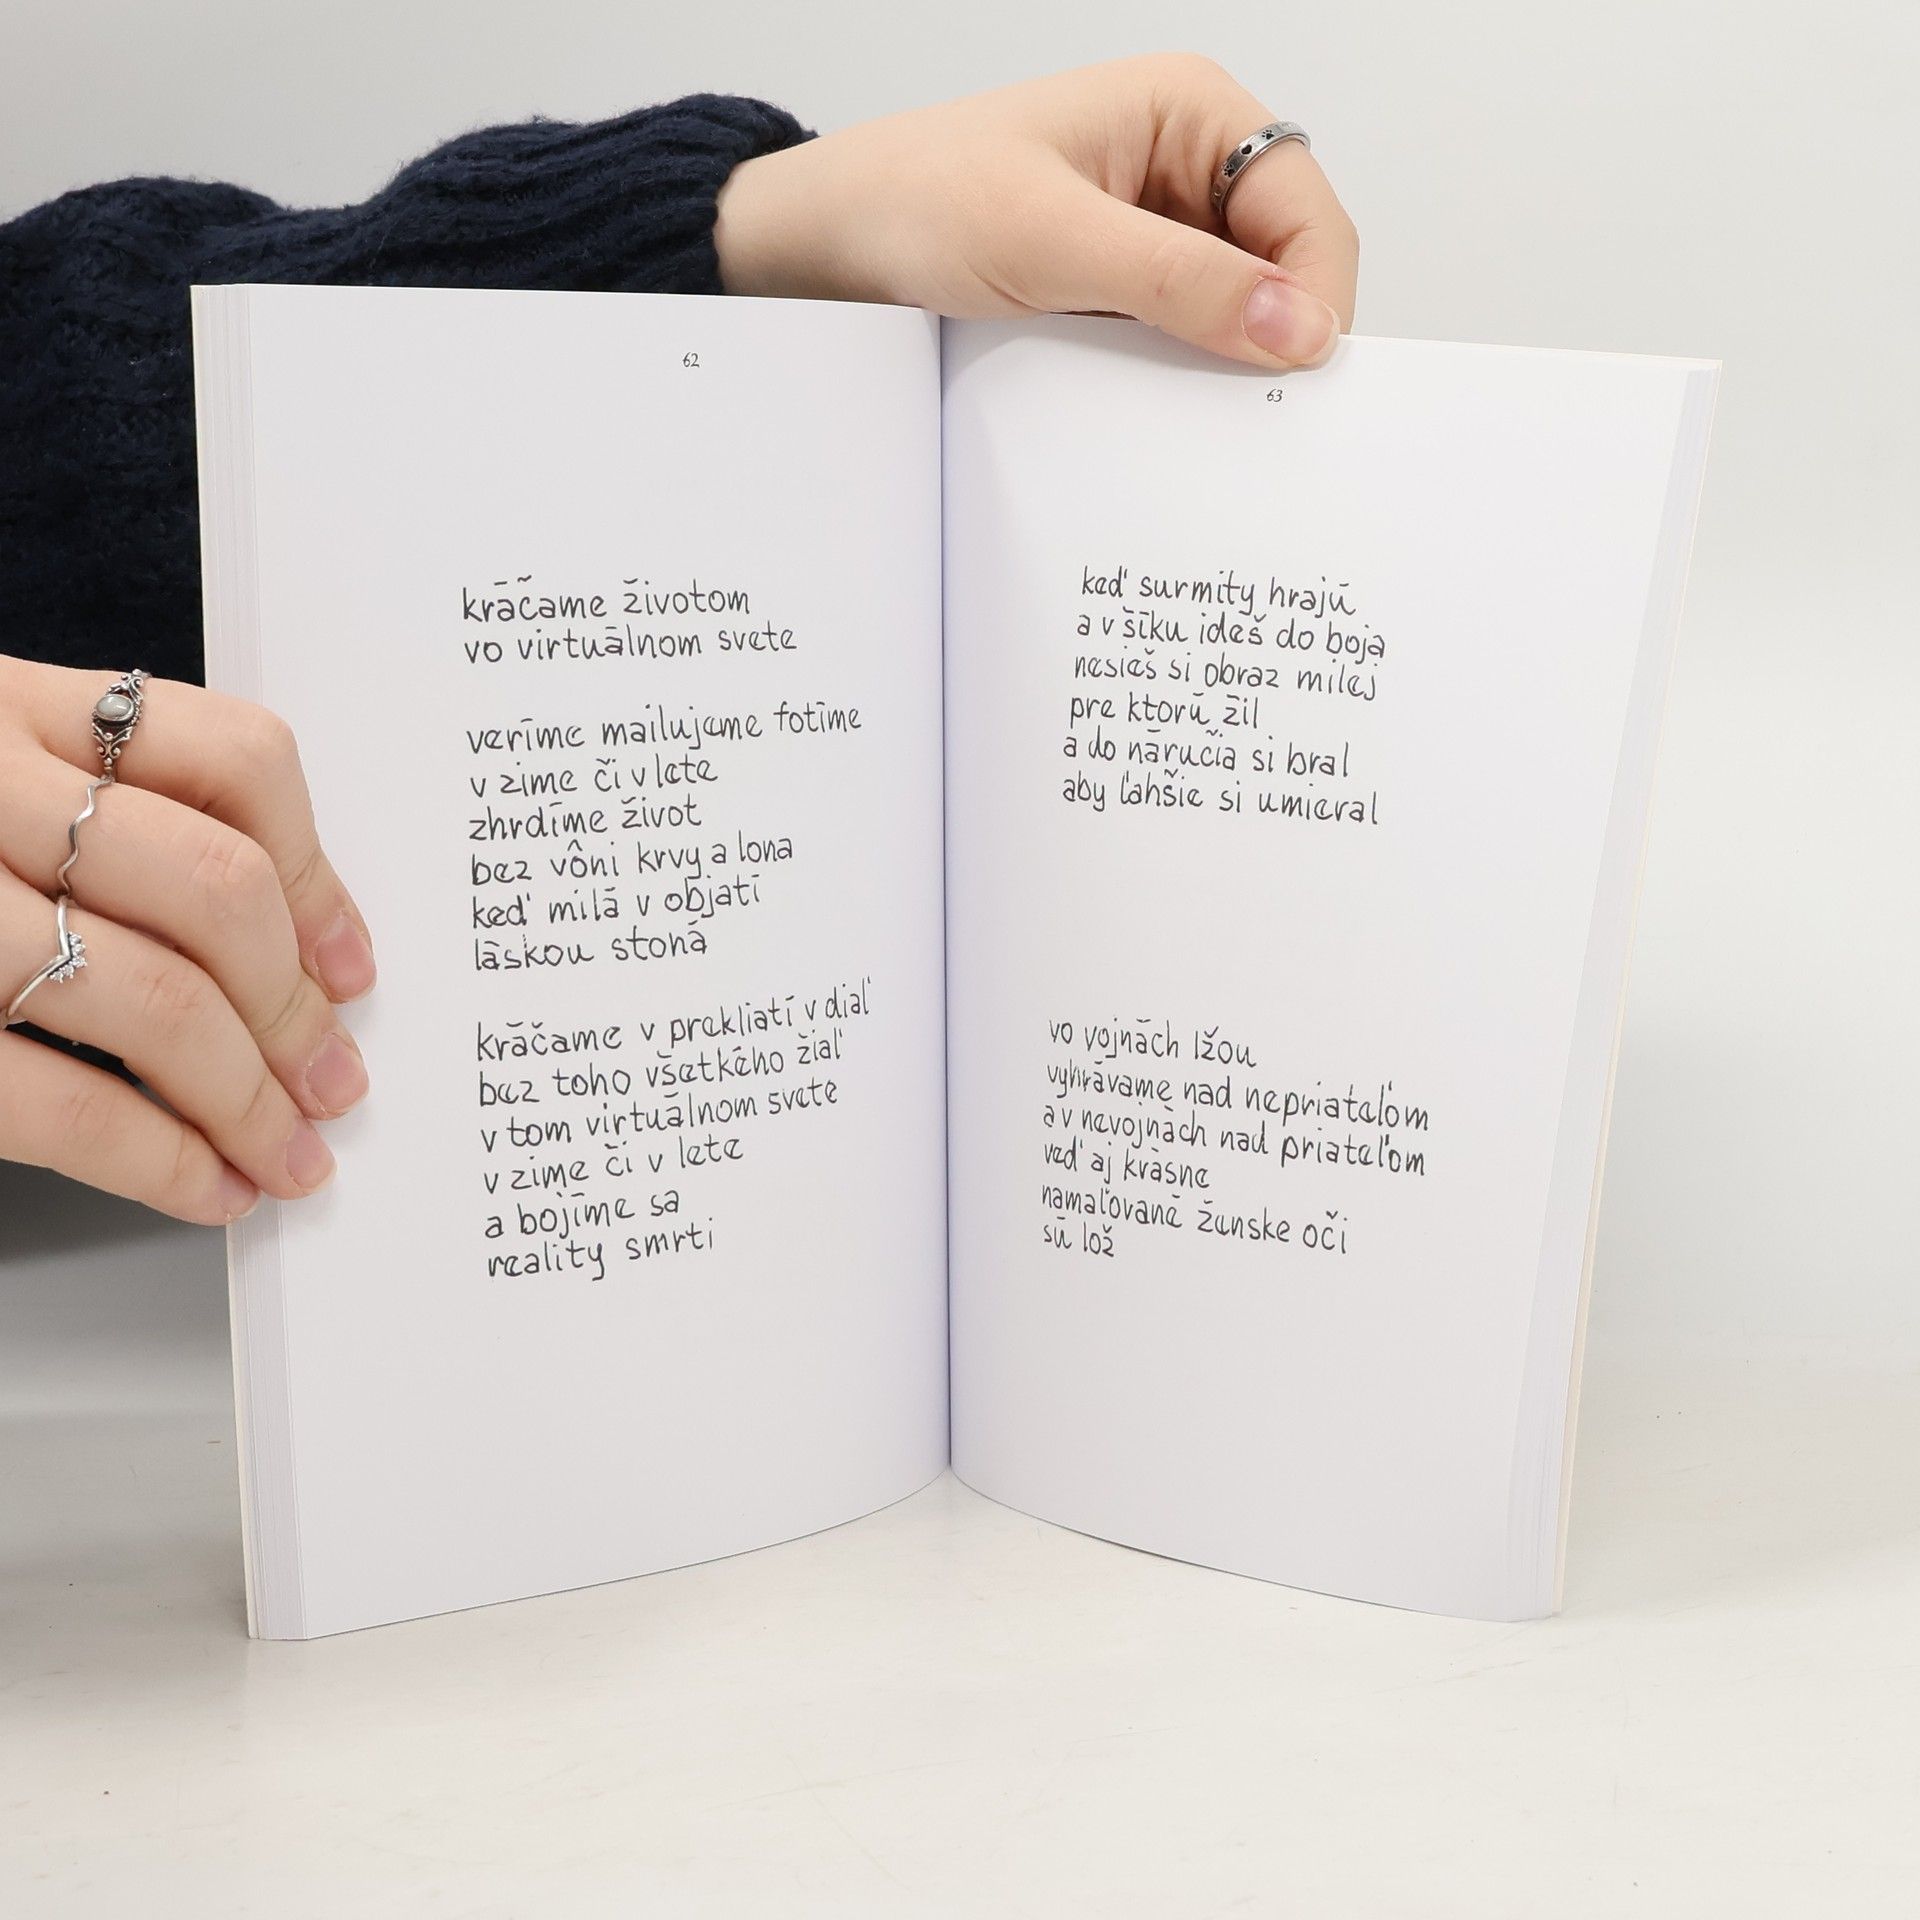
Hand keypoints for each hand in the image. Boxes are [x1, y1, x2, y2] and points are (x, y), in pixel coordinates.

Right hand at [0, 657, 373, 1223]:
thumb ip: (93, 812)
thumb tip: (290, 946)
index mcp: (6, 708)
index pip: (233, 755)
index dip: (319, 875)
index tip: (351, 963)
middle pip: (215, 888)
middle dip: (297, 1009)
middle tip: (334, 1080)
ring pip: (155, 996)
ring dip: (249, 1098)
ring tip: (287, 1152)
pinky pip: (56, 1100)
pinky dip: (159, 1159)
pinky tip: (205, 1188)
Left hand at [716, 54, 1358, 370]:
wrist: (824, 243)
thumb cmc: (917, 203)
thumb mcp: (1054, 243)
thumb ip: (1181, 284)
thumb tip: (1299, 328)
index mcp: (1190, 111)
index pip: (1307, 211)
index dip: (1316, 295)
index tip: (1295, 376)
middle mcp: (1185, 164)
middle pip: (1284, 264)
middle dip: (1274, 336)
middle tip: (1248, 416)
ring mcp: (1153, 228)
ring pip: (1236, 310)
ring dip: (1221, 363)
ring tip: (1188, 413)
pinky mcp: (1119, 284)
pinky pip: (1179, 336)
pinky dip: (1176, 375)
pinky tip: (1151, 406)